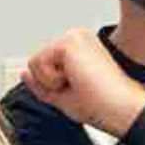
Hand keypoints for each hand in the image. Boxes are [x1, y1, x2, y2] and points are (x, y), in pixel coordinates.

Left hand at [23, 28, 144, 138]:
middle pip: (35, 63)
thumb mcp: (63, 95)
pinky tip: (76, 79)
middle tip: (79, 88)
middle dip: (51, 83)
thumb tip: (24, 73)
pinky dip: (53, 80)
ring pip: (34, 63)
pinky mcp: (69, 41)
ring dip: (52, 82)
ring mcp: (74, 36)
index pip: (43, 65)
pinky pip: (38, 64)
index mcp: (79, 48)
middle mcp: (77, 37)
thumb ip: (42, 83)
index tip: (80, 89)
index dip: (52, 85)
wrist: (120, 108)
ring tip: (79, 83)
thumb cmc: (102, 105)